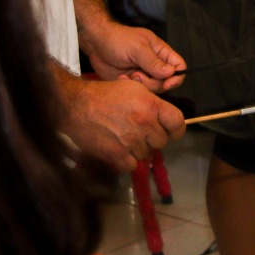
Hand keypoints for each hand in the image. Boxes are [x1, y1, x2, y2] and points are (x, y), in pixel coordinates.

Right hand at [60, 75, 185, 170]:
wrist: (77, 105)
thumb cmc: (106, 94)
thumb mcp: (135, 88)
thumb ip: (154, 103)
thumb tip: (166, 118)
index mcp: (151, 106)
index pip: (178, 123)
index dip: (176, 129)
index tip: (171, 131)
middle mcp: (144, 124)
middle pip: (162, 142)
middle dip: (153, 138)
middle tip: (141, 132)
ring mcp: (130, 141)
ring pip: (147, 154)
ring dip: (139, 149)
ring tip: (126, 138)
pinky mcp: (116, 155)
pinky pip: (132, 165)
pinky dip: (127, 160)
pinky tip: (119, 149)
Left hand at [82, 20, 185, 91]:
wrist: (96, 44)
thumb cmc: (117, 40)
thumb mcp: (137, 49)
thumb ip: (154, 62)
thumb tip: (171, 73)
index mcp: (161, 52)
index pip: (179, 66)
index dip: (177, 77)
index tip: (167, 83)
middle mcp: (155, 65)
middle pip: (167, 81)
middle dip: (154, 83)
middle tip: (138, 75)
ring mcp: (145, 74)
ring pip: (153, 89)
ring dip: (141, 85)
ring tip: (129, 75)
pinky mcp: (133, 82)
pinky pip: (139, 91)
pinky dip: (131, 87)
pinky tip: (121, 78)